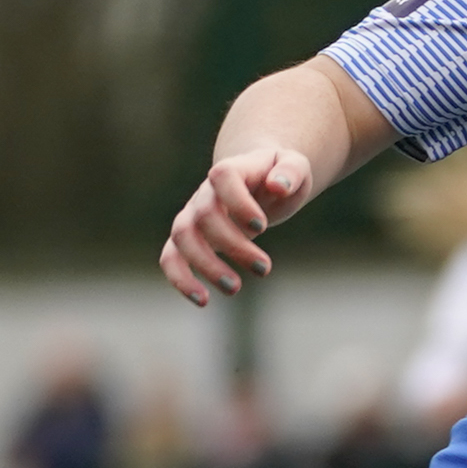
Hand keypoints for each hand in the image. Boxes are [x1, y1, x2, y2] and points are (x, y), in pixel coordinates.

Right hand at [159, 146, 314, 303]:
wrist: (258, 180)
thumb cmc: (278, 175)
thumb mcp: (296, 166)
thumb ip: (292, 172)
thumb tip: (279, 187)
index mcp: (232, 170)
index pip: (222, 177)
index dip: (237, 201)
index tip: (261, 227)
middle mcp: (206, 193)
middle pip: (205, 215)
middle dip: (234, 245)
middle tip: (264, 269)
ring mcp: (193, 215)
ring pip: (183, 237)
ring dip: (206, 265)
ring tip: (235, 288)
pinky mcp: (189, 239)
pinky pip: (171, 257)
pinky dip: (180, 279)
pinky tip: (202, 300)